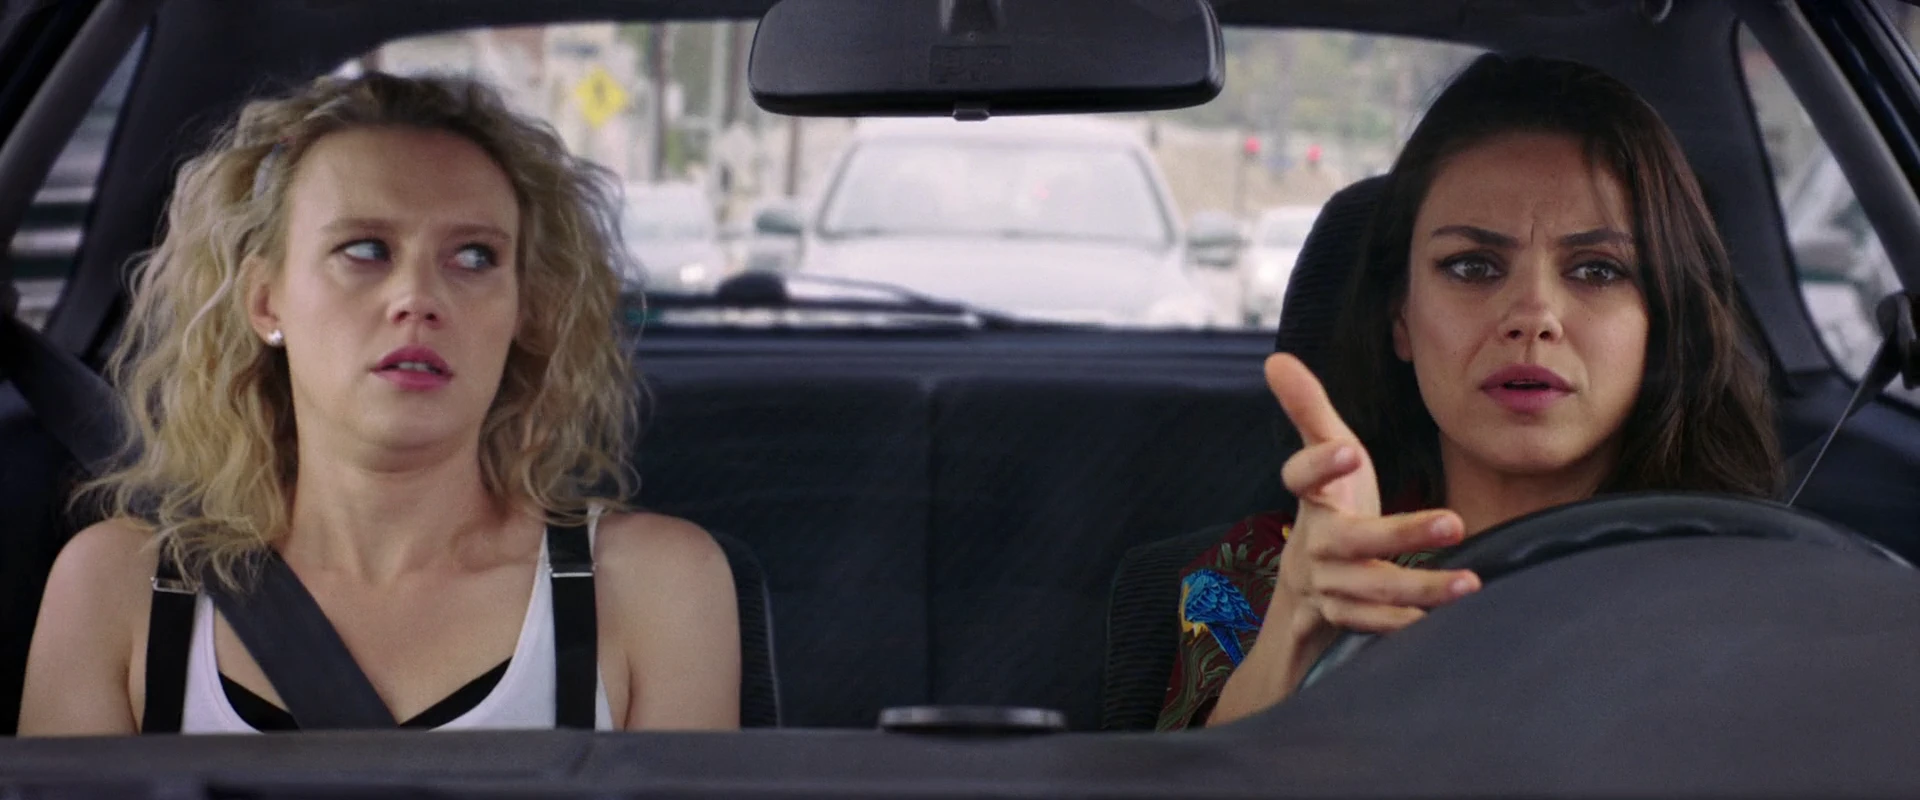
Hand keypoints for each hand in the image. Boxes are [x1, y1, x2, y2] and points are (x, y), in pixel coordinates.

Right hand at [1265, 353, 1479, 642]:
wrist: (1302, 591)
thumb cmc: (1330, 508)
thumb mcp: (1324, 455)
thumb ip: (1308, 409)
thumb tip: (1276, 358)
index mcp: (1312, 498)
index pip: (1302, 477)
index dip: (1320, 464)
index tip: (1351, 450)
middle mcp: (1314, 543)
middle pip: (1352, 540)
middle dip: (1401, 534)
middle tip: (1454, 523)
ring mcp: (1327, 585)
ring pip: (1368, 588)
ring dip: (1419, 588)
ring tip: (1470, 583)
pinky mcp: (1341, 619)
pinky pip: (1369, 626)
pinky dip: (1400, 626)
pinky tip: (1436, 622)